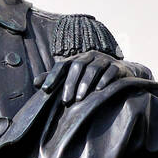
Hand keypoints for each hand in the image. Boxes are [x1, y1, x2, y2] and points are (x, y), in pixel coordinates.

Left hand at [35, 51, 151, 102]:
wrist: (121, 75)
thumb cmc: (93, 80)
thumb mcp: (74, 79)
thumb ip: (56, 80)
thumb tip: (35, 82)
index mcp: (77, 59)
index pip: (62, 65)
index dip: (53, 76)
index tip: (45, 90)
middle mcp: (90, 56)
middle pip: (78, 66)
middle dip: (70, 84)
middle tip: (65, 101)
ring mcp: (105, 60)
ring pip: (94, 68)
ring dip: (86, 84)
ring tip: (80, 99)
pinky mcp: (118, 66)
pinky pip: (111, 71)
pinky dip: (105, 80)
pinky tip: (99, 90)